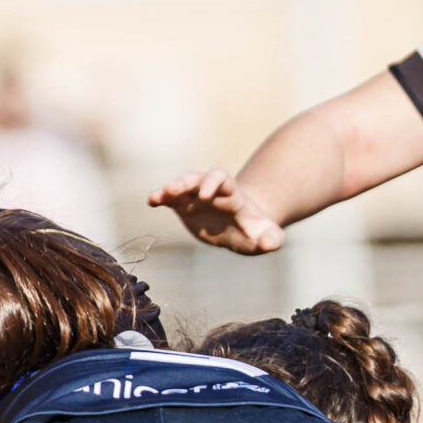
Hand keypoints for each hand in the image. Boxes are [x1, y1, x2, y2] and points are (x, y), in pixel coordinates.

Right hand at [148, 169, 285, 254]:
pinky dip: (160, 198)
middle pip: (197, 177)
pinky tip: (151, 201)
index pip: (221, 179)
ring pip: (181, 186)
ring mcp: (196, 196)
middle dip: (186, 182)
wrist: (242, 227)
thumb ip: (271, 239)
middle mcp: (211, 190)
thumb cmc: (256, 231)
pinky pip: (170, 199)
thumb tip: (271, 244)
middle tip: (173, 190)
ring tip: (157, 196)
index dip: (212, 183)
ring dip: (169, 189)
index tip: (204, 195)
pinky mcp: (184, 206)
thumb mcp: (267, 237)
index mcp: (231, 194)